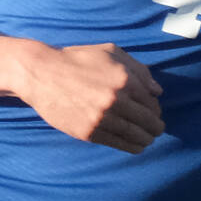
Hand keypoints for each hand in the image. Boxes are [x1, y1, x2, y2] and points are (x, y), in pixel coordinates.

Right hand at [13, 40, 163, 152]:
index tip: (155, 113)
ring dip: (145, 140)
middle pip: (147, 122)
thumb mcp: (111, 53)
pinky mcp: (88, 132)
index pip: (151, 103)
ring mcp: (101, 118)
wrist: (43, 74)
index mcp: (124, 80)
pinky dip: (131, 147)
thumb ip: (138, 70)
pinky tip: (136, 147)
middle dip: (155, 128)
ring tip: (148, 140)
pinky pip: (116, 143)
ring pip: (134, 136)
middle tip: (156, 130)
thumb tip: (157, 91)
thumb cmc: (78, 60)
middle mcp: (116, 101)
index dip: (156, 110)